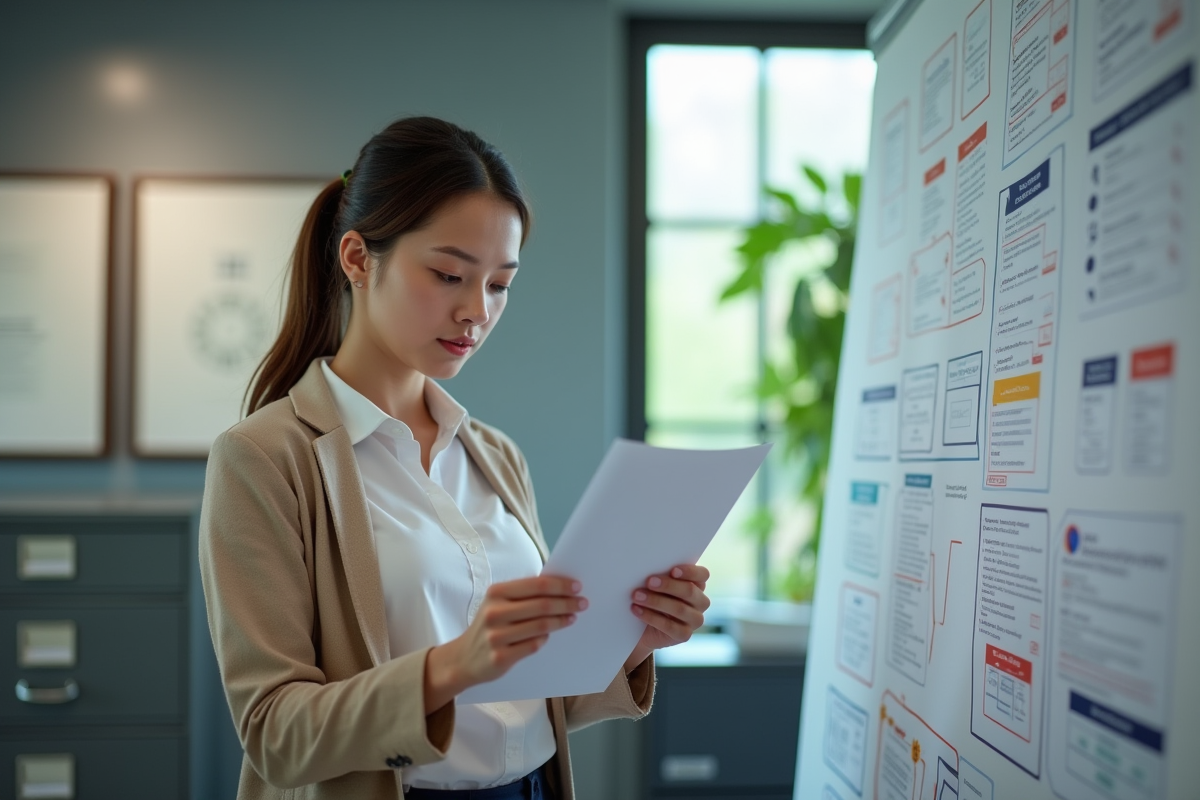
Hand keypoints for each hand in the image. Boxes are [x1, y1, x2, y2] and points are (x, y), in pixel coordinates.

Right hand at [424, 576, 585, 711]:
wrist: (463, 658)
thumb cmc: (489, 625)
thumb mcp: (498, 603)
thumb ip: (523, 595)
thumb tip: (559, 587)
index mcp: (496, 593)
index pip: (536, 585)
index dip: (560, 585)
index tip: (577, 586)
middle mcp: (494, 612)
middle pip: (542, 605)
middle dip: (567, 603)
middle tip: (582, 603)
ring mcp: (496, 636)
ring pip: (541, 626)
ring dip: (561, 620)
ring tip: (572, 617)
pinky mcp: (501, 656)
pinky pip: (533, 645)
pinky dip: (545, 638)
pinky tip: (550, 634)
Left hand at [624, 564, 710, 672]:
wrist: (642, 627)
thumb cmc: (651, 596)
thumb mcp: (656, 584)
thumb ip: (660, 574)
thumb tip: (648, 567)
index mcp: (697, 584)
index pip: (702, 574)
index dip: (690, 571)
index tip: (672, 570)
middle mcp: (700, 602)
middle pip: (689, 591)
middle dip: (668, 585)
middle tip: (649, 582)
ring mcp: (695, 620)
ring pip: (680, 609)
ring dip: (656, 601)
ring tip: (637, 596)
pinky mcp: (684, 635)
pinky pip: (670, 626)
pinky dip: (651, 617)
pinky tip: (637, 610)